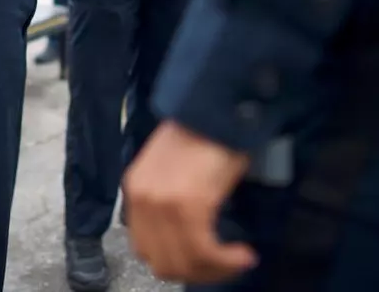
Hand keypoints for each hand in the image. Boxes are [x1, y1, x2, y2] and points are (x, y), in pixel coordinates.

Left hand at [123, 121, 255, 283]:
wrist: (218, 107)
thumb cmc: (205, 133)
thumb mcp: (174, 169)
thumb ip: (169, 202)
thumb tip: (189, 238)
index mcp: (135, 189)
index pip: (145, 248)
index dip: (177, 261)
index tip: (205, 260)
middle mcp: (142, 199)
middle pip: (162, 262)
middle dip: (197, 271)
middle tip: (225, 265)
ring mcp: (162, 203)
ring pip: (184, 263)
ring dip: (215, 269)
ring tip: (237, 260)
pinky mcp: (187, 205)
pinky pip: (203, 251)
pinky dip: (226, 261)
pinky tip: (243, 255)